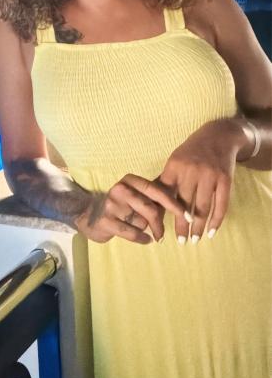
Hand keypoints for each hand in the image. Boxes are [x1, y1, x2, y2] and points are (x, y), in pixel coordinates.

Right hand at [74, 172, 187, 244]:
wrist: (88, 213)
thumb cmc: (119, 205)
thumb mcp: (135, 195)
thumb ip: (153, 198)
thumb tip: (181, 207)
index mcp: (130, 180)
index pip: (157, 190)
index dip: (174, 204)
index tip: (188, 216)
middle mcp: (120, 188)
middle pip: (150, 208)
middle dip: (161, 223)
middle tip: (164, 234)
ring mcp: (112, 204)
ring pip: (141, 220)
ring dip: (151, 230)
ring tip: (154, 235)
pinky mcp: (106, 220)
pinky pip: (131, 232)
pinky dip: (141, 238)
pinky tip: (145, 240)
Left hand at [157, 119, 244, 241]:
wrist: (218, 135)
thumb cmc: (191, 152)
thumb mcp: (175, 160)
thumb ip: (165, 180)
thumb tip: (151, 204)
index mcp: (174, 166)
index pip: (165, 195)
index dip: (163, 213)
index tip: (160, 230)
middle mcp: (192, 171)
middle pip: (184, 204)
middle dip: (182, 225)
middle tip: (180, 242)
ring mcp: (210, 175)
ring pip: (202, 207)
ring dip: (199, 227)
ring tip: (195, 239)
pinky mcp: (225, 179)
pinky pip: (221, 205)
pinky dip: (216, 221)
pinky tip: (212, 232)